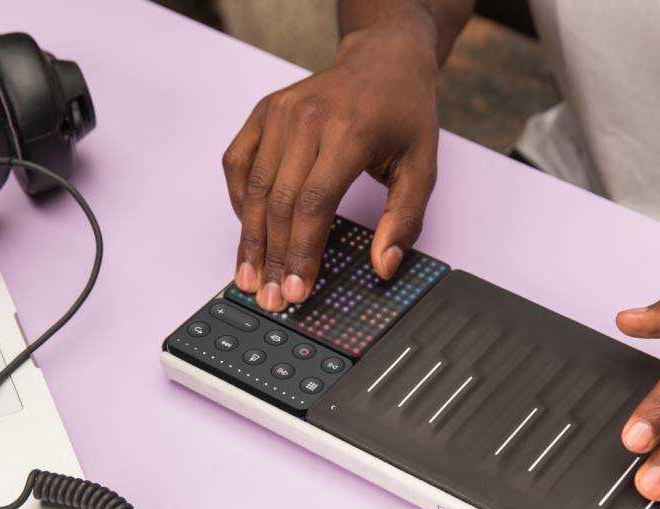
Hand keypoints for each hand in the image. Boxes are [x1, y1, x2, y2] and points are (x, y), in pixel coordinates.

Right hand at [222, 27, 440, 310]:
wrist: (383, 58)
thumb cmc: (403, 113)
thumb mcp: (422, 165)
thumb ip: (405, 218)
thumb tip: (384, 266)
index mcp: (349, 132)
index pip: (314, 203)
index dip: (301, 252)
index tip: (297, 290)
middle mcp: (308, 119)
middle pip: (278, 202)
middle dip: (272, 257)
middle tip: (270, 298)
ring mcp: (280, 113)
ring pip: (252, 187)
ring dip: (248, 239)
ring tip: (249, 278)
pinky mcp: (264, 112)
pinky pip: (238, 162)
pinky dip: (237, 199)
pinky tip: (247, 230)